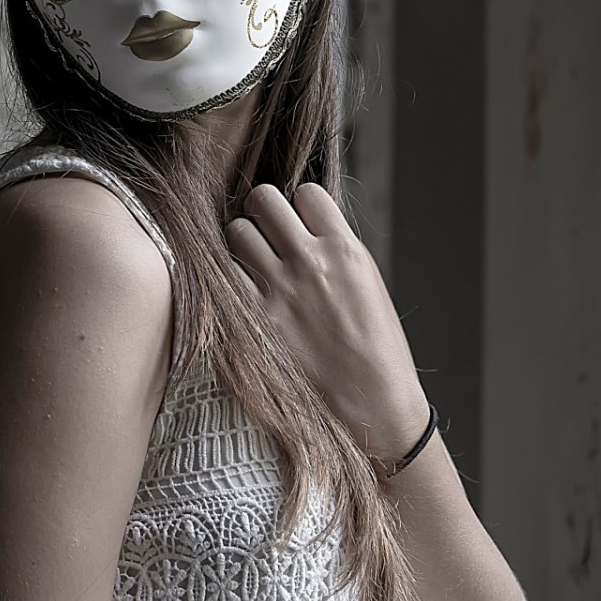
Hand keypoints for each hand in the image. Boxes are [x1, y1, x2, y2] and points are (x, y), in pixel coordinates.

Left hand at [225, 182, 430, 462]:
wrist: (374, 407)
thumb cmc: (377, 350)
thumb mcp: (367, 285)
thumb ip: (334, 253)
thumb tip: (303, 229)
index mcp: (345, 249)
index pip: (306, 193)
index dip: (299, 206)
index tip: (299, 224)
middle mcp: (310, 261)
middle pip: (262, 199)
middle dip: (262, 213)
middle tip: (267, 237)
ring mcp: (278, 290)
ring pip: (236, 231)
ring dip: (241, 243)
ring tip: (253, 266)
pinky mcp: (255, 321)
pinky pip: (223, 275)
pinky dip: (229, 278)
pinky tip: (243, 293)